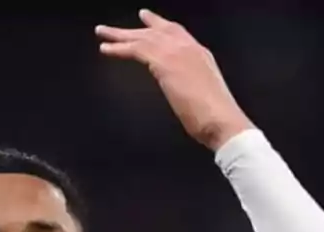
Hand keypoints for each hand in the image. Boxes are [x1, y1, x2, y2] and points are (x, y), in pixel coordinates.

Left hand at [97, 10, 251, 151]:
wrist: (221, 119)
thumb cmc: (216, 116)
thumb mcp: (204, 93)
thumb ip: (191, 85)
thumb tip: (183, 91)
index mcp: (200, 54)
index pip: (176, 33)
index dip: (160, 25)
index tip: (147, 20)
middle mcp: (189, 48)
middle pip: (157, 31)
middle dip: (136, 27)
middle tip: (116, 27)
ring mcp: (177, 53)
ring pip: (143, 37)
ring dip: (120, 35)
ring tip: (102, 33)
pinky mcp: (164, 62)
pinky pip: (136, 50)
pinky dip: (118, 49)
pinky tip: (106, 49)